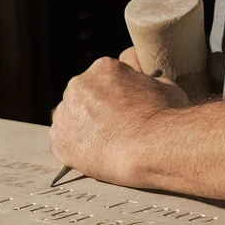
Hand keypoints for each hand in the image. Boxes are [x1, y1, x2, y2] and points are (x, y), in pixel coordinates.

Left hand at [50, 56, 188, 185]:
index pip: (102, 81)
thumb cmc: (165, 116)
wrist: (153, 147)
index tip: (122, 113)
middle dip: (94, 112)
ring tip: (106, 146)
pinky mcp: (59, 141)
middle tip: (114, 130)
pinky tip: (95, 156)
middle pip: (81, 98)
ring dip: (83, 130)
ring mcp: (65, 113)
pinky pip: (64, 144)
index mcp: (102, 68)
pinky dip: (76, 152)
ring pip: (70, 121)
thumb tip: (145, 80)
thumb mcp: (164, 84)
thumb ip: (147, 79)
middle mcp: (78, 85)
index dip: (114, 98)